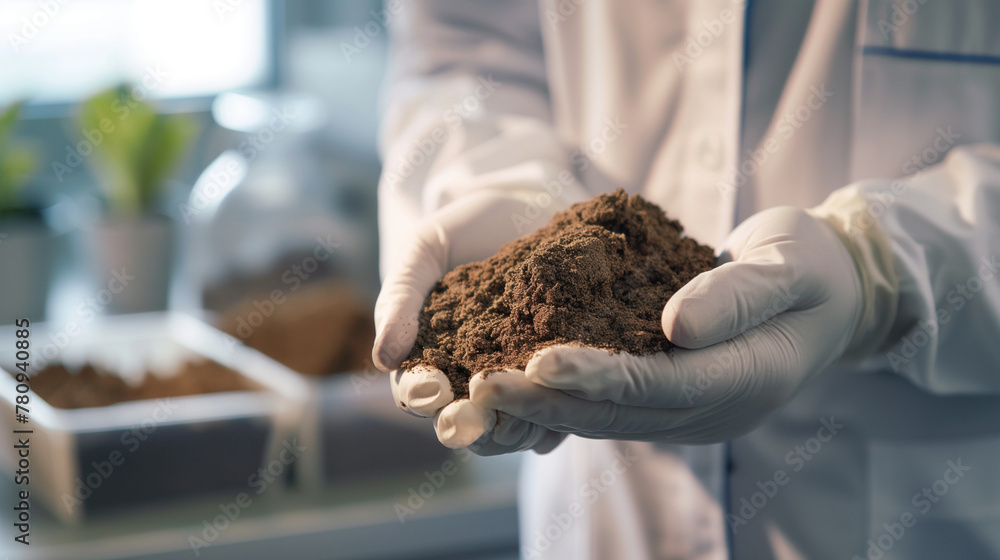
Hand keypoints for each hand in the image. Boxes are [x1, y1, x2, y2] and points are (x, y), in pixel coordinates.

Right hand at [373, 189, 573, 449]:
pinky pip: (560, 406)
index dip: (419, 394)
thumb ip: (401, 298)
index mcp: (431, 358)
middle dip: (465, 424)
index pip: (418, 391)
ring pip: (512, 425)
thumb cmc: (467, 228)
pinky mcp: (563, 377)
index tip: (429, 388)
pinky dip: (558, 409)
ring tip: (518, 415)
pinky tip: (561, 399)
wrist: (533, 205)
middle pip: (465, 421)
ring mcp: (519, 382)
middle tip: (468, 418)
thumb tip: (382, 360)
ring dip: (512, 427)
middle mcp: (473, 380)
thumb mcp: (426, 251)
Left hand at [469, 206, 864, 442]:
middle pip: (617, 414)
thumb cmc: (811, 267)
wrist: (828, 291)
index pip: (659, 386)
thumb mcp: (790, 264)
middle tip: (481, 385)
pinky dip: (559, 395)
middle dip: (547, 400)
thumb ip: (739, 294)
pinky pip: (606, 404)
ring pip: (603, 418)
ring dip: (541, 405)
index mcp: (744, 380)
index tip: (539, 359)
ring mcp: (686, 411)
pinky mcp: (666, 397)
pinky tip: (510, 375)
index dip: (598, 376)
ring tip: (479, 386)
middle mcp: (709, 411)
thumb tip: (677, 325)